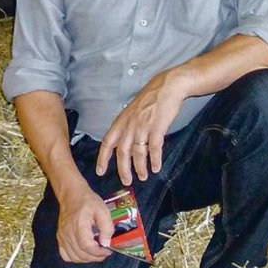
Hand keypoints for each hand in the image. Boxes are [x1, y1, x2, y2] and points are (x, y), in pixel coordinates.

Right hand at [56, 184, 113, 263]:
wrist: (72, 195)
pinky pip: (65, 255)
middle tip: (105, 253)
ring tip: (97, 253)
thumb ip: (107, 227)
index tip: (108, 251)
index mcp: (79, 225)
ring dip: (87, 259)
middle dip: (95, 257)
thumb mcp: (103, 210)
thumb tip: (106, 243)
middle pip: (80, 254)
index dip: (98, 253)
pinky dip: (76, 258)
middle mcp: (67, 233)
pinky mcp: (60, 238)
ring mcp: (62, 237)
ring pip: (73, 257)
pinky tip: (85, 253)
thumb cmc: (88, 202)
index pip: (87, 246)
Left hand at [97, 68, 184, 184]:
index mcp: (121, 121)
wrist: (167, 87)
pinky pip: (154, 149)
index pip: (107, 143)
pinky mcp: (157, 128)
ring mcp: (142, 127)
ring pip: (138, 153)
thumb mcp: (133, 111)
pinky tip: (156, 167)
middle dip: (123, 169)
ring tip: (144, 176)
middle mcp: (129, 126)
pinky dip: (155, 160)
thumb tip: (125, 142)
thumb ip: (127, 126)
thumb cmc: (151, 98)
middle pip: (122, 152)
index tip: (100, 171)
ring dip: (140, 168)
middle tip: (127, 181)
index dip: (102, 158)